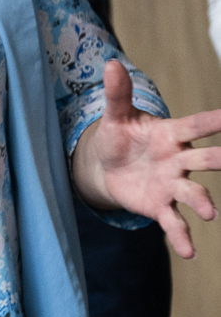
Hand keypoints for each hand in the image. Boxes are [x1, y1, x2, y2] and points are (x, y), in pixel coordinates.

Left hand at [71, 61, 220, 257]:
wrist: (107, 167)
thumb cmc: (119, 138)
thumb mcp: (115, 118)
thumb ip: (117, 94)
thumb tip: (110, 63)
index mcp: (172, 134)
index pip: (197, 124)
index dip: (215, 120)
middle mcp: (179, 159)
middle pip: (205, 159)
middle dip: (220, 160)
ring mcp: (172, 183)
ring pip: (193, 192)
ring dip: (202, 201)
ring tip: (209, 213)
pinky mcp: (160, 205)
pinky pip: (173, 222)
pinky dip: (181, 237)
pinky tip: (189, 253)